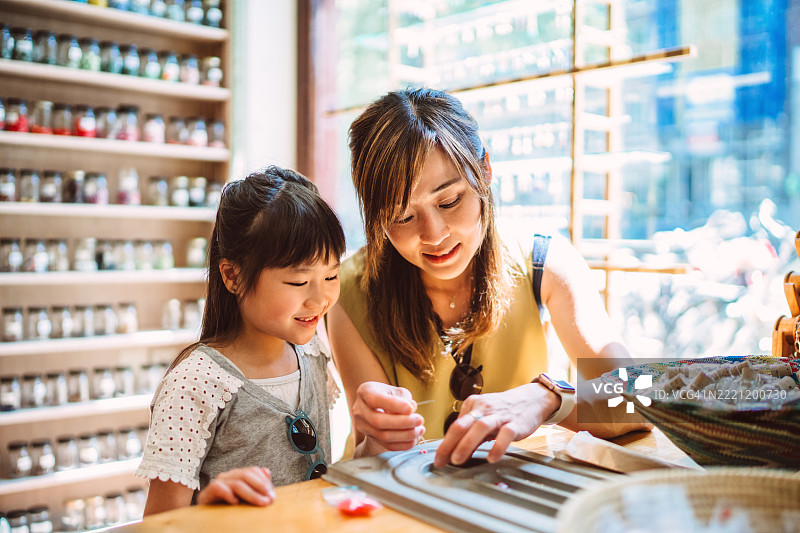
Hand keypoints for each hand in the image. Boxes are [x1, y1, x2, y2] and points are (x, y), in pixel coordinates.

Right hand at [196, 467, 276, 506]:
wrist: (206, 520)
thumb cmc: (229, 508)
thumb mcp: (246, 498)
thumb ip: (256, 486)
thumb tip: (267, 471)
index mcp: (237, 475)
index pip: (252, 471)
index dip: (264, 481)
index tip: (273, 495)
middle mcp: (227, 477)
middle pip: (246, 475)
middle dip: (261, 487)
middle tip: (270, 500)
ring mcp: (217, 483)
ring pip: (236, 483)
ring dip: (251, 494)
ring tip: (261, 503)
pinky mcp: (206, 493)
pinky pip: (218, 488)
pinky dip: (228, 494)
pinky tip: (236, 503)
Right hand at [352, 381, 425, 452]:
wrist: (379, 408)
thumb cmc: (390, 396)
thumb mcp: (395, 390)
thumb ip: (403, 398)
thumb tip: (411, 408)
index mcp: (364, 392)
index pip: (375, 400)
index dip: (394, 406)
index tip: (411, 408)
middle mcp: (359, 410)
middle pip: (378, 421)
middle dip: (402, 423)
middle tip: (420, 420)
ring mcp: (363, 426)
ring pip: (383, 436)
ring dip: (405, 435)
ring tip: (420, 429)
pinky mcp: (371, 439)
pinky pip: (387, 446)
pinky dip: (403, 444)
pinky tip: (414, 439)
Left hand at [433, 383, 557, 467]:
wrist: (531, 399)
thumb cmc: (504, 411)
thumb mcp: (484, 418)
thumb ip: (471, 434)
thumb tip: (455, 453)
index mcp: (473, 405)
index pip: (455, 426)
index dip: (444, 444)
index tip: (438, 460)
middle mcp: (484, 408)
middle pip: (462, 425)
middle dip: (449, 444)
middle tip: (441, 461)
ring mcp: (500, 415)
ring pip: (480, 427)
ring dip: (466, 444)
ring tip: (457, 460)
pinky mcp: (515, 423)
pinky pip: (505, 435)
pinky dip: (497, 447)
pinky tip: (491, 458)